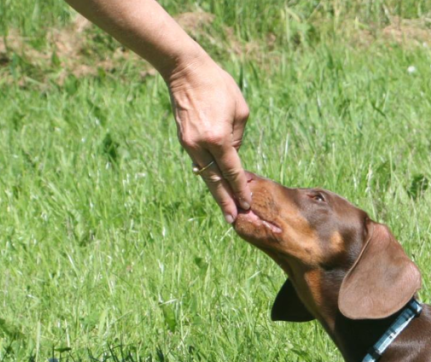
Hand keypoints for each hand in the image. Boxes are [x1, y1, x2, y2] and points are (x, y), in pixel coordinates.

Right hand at [166, 54, 250, 222]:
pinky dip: (208, 174)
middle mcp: (201, 145)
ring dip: (216, 192)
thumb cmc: (219, 86)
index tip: (246, 204)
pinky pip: (199, 162)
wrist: (186, 71)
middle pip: (215, 181)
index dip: (240, 189)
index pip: (233, 171)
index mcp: (218, 138)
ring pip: (205, 175)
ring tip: (225, 210)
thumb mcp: (240, 111)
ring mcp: (189, 143)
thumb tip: (233, 155)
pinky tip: (216, 186)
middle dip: (225, 202)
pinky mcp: (183, 140)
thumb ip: (238, 138)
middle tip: (232, 220)